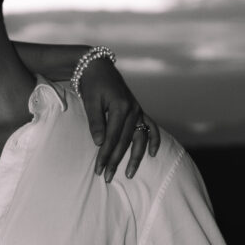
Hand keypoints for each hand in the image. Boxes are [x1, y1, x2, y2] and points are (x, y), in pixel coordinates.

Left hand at [78, 60, 159, 177]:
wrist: (98, 67)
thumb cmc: (92, 84)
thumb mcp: (90, 101)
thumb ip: (96, 122)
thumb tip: (99, 143)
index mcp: (120, 107)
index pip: (112, 138)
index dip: (105, 155)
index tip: (98, 170)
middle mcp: (133, 110)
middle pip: (125, 142)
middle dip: (116, 161)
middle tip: (107, 177)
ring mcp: (138, 111)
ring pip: (140, 138)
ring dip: (136, 157)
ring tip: (129, 174)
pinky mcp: (139, 111)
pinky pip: (151, 127)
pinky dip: (154, 140)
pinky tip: (152, 154)